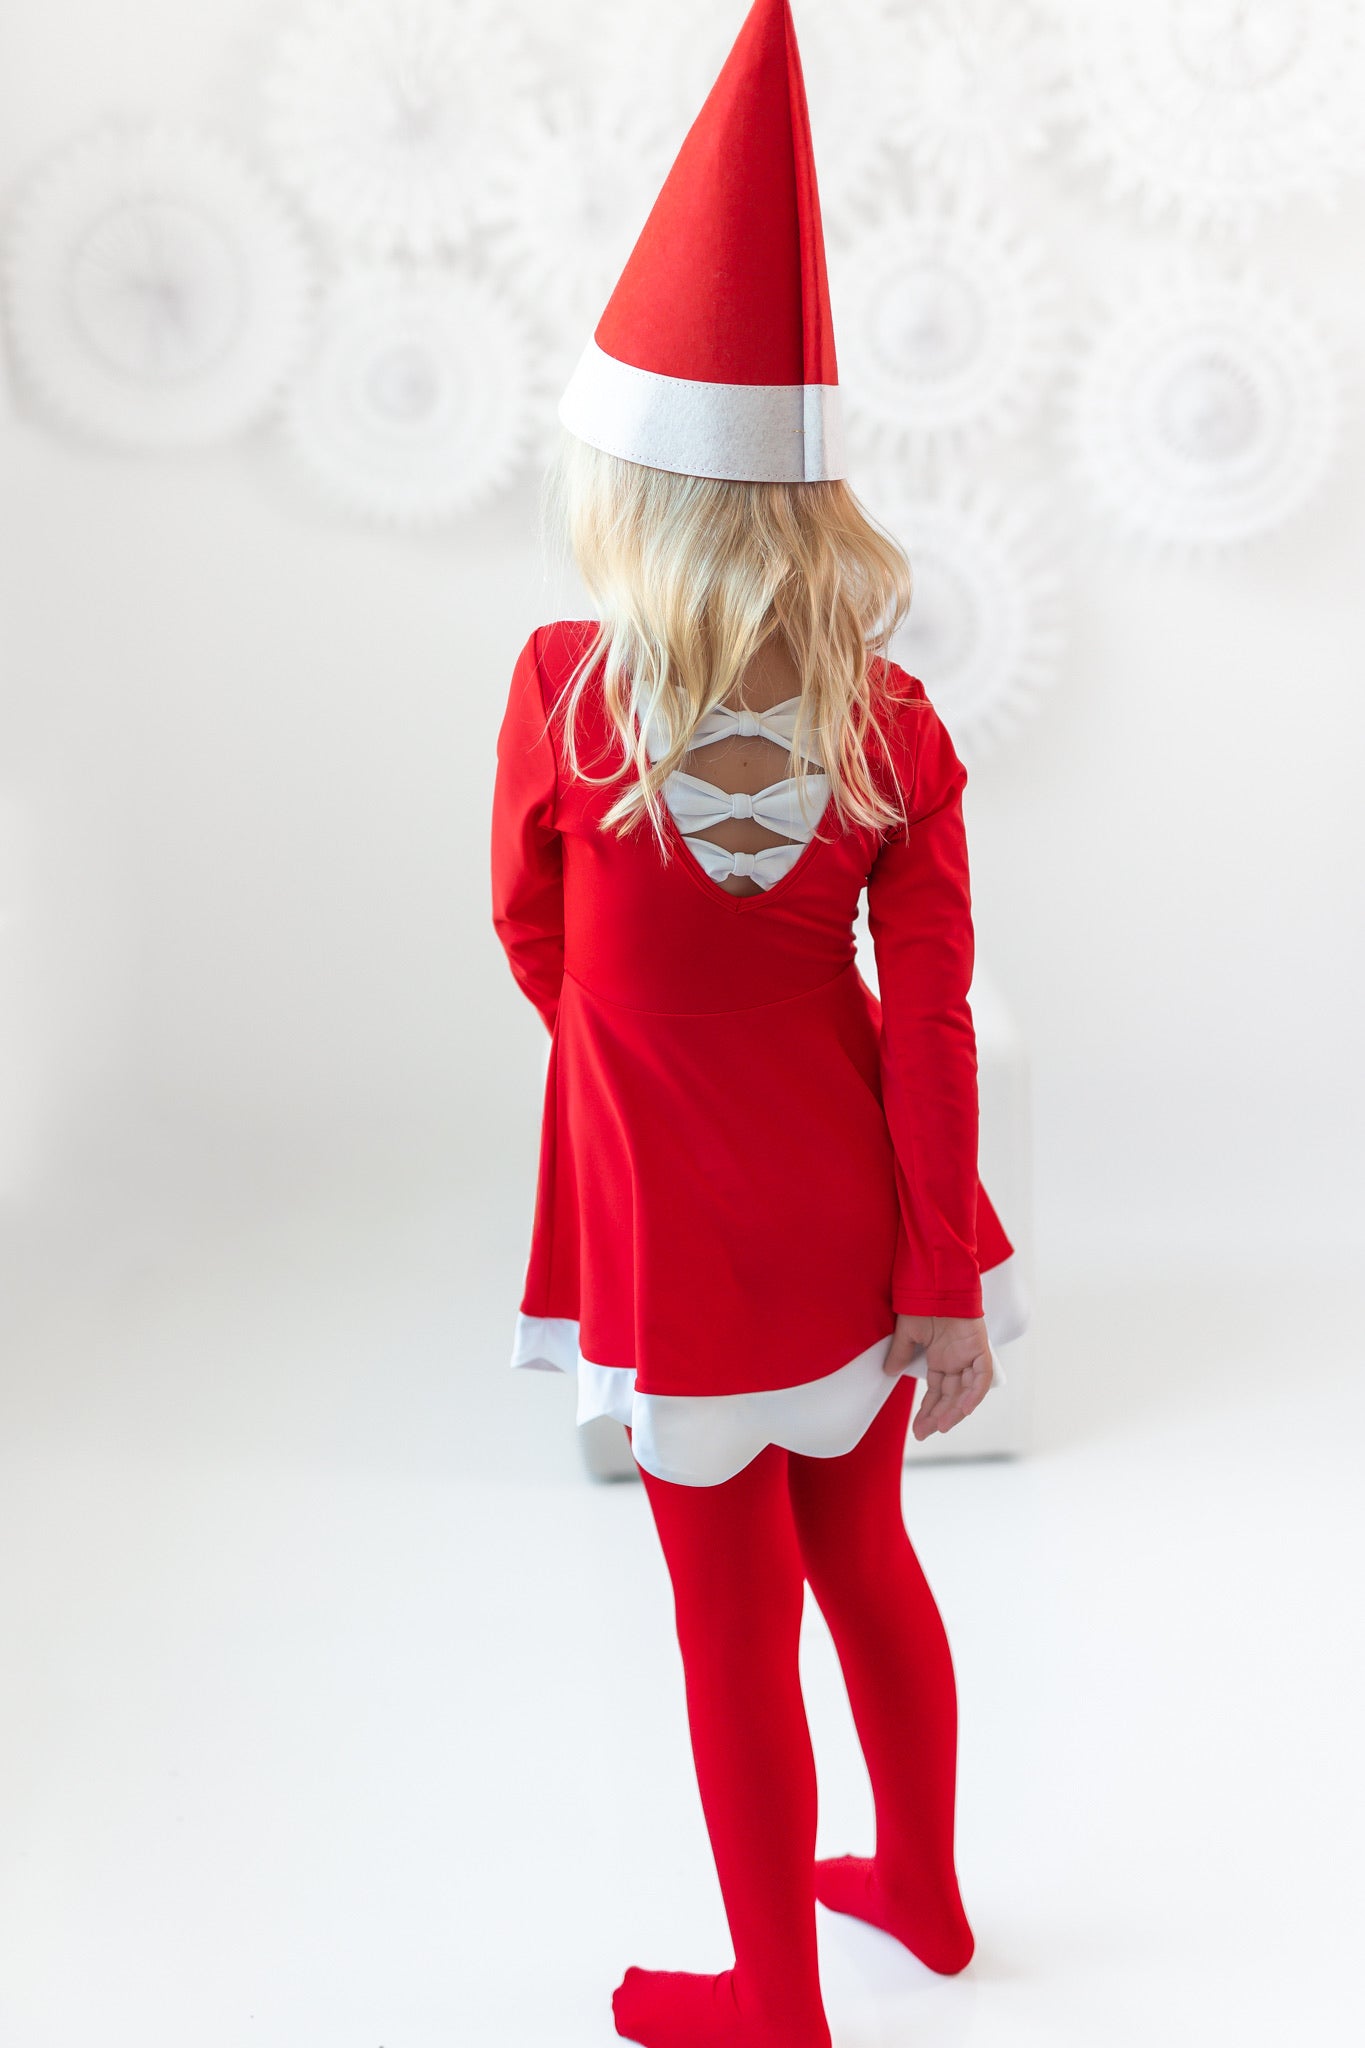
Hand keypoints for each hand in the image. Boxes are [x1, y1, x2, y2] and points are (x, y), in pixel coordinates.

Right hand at [884, 1313, 994, 1440]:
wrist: (934, 1280)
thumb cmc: (921, 1302)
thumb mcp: (907, 1334)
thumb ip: (901, 1354)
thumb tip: (889, 1372)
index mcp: (940, 1358)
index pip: (936, 1393)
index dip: (927, 1411)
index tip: (917, 1428)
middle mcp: (956, 1361)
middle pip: (951, 1397)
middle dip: (938, 1417)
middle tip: (923, 1432)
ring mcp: (969, 1355)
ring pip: (966, 1392)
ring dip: (954, 1411)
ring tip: (940, 1426)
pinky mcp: (980, 1348)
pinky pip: (981, 1377)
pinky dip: (974, 1394)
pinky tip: (963, 1409)